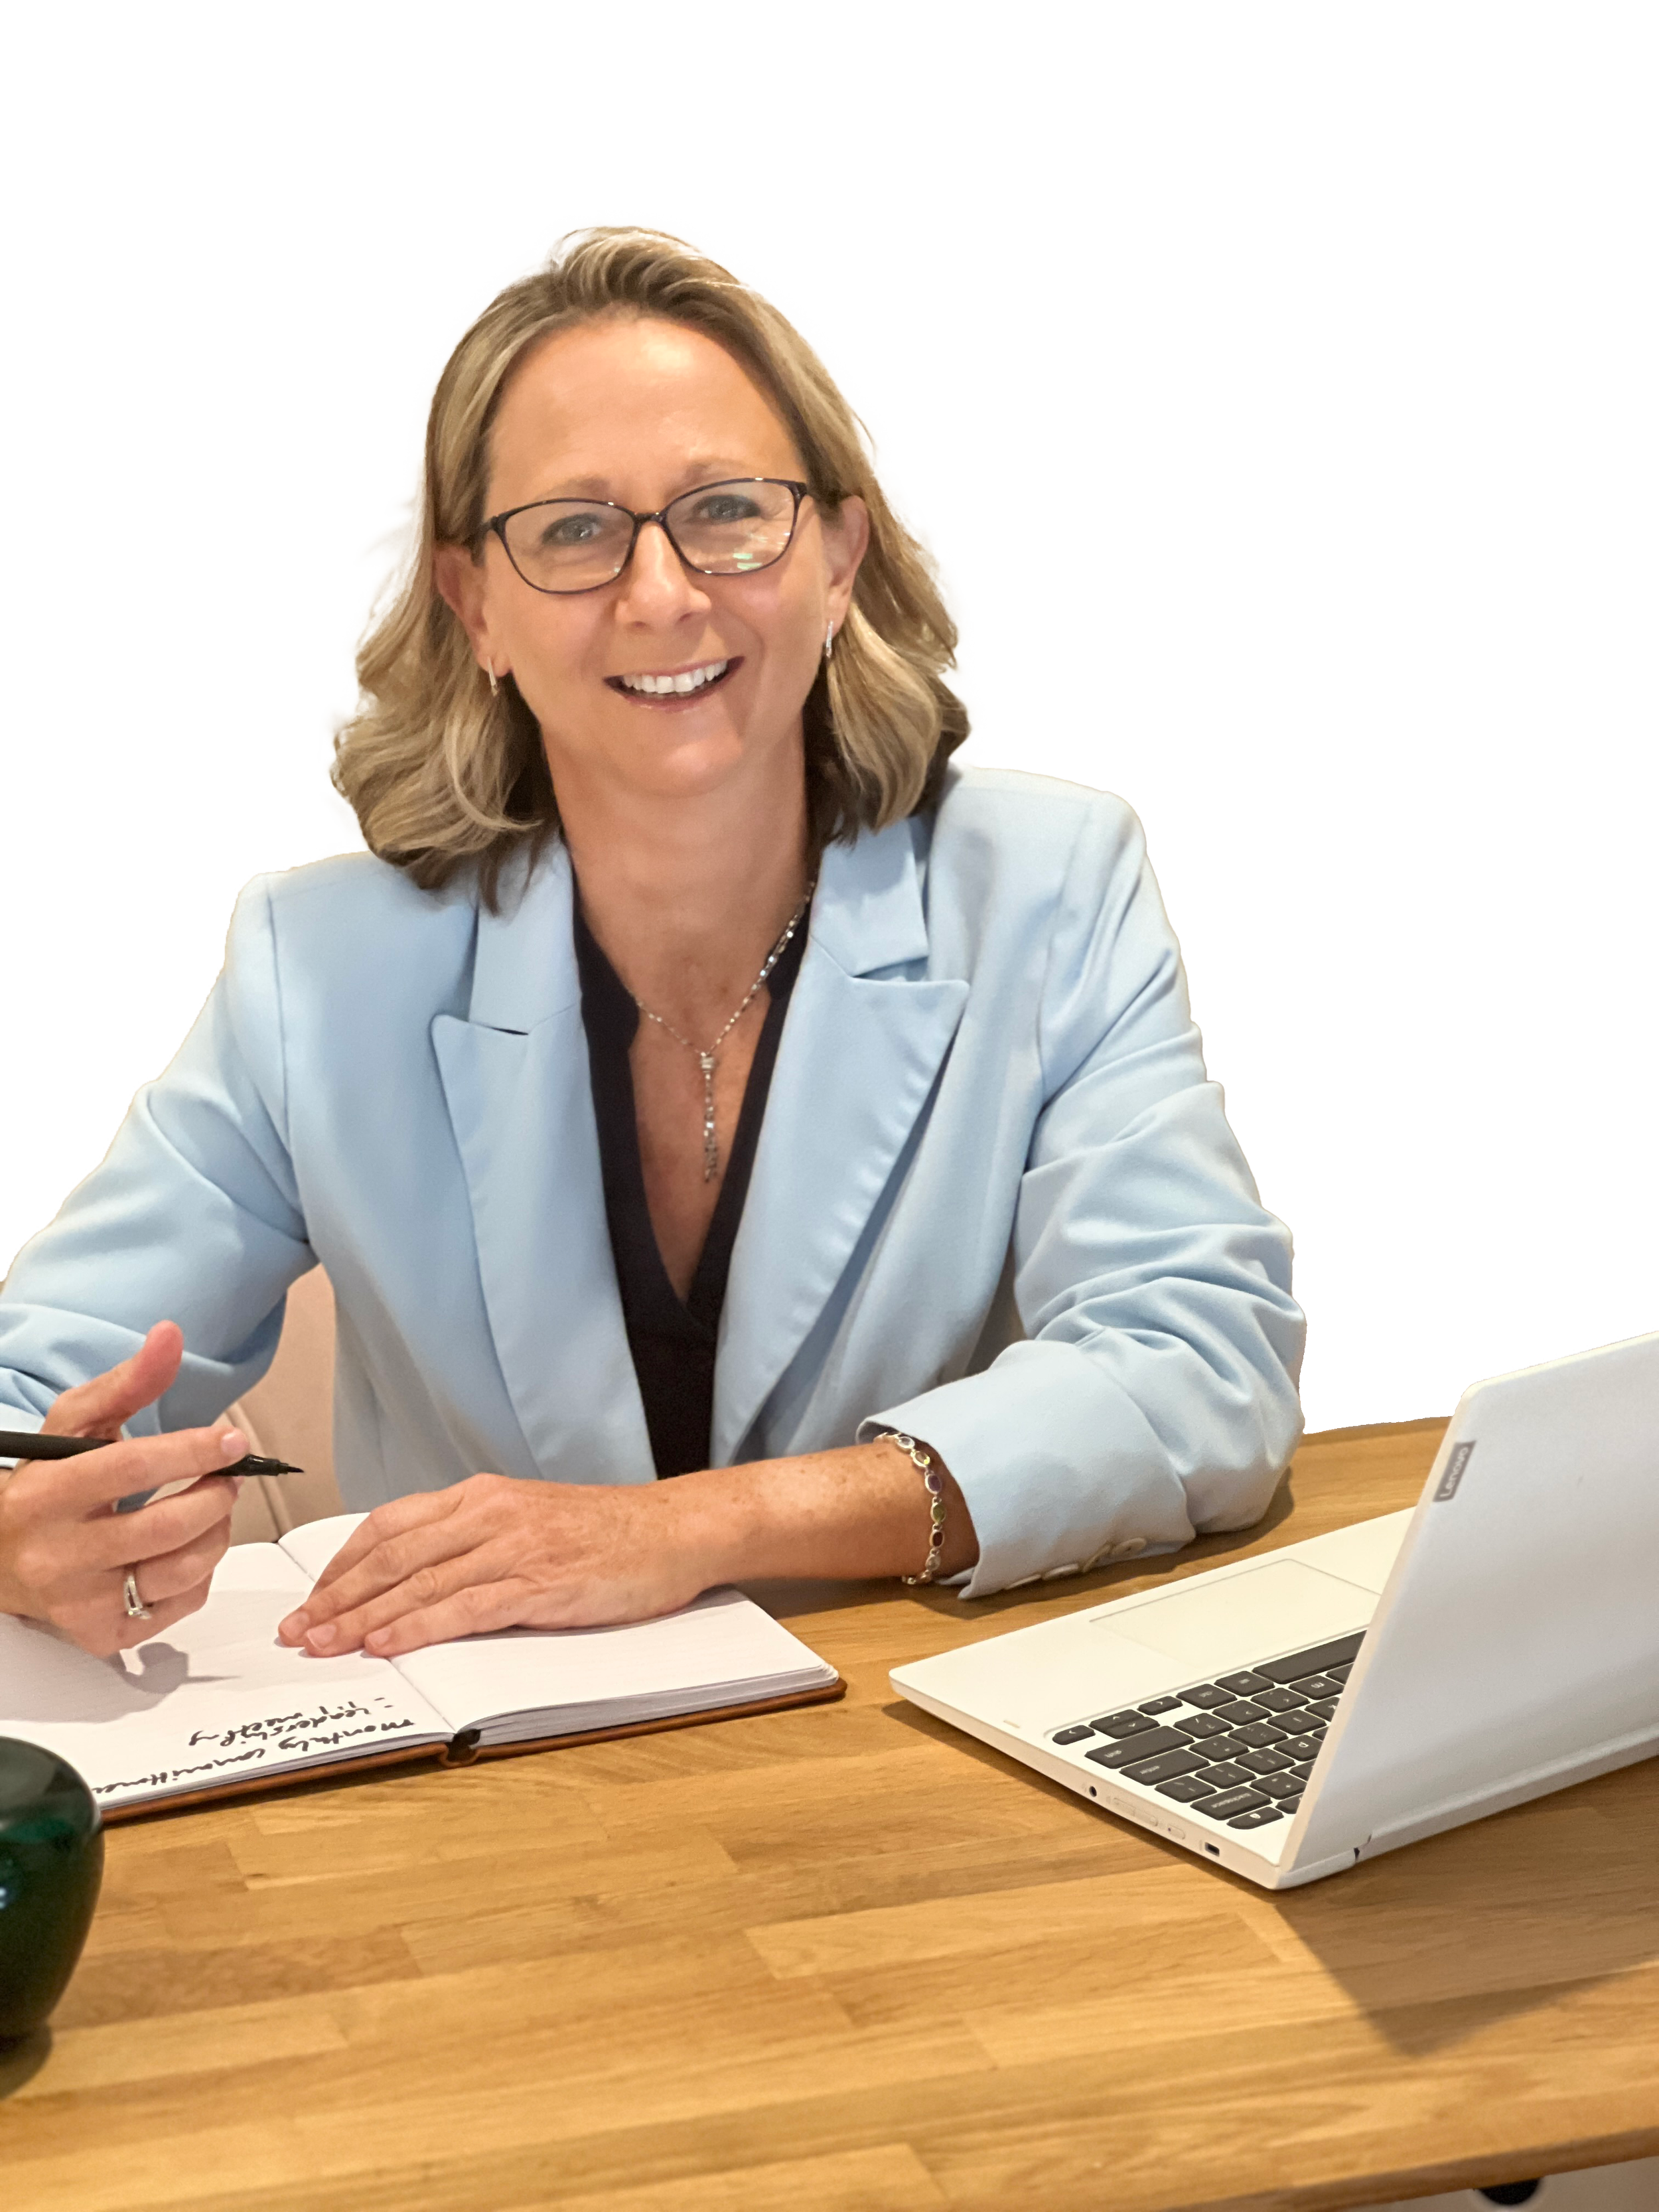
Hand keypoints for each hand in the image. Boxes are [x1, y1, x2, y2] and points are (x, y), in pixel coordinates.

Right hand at [0, 1322, 247, 1654]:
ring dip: (217, 1532)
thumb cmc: (47, 1485)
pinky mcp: (102, 1635)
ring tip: (213, 1507)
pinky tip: (187, 1548)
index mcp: (47, 1495)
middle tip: (228, 1475)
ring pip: (181, 1571)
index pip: (130, 1469)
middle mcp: (58, 1555)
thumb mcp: (74, 1424)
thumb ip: (126, 1382)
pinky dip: (201, 1573)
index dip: (191, 1452)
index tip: (231, 1440)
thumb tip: (171, 1336)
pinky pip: (179, 1605)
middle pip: (165, 1527)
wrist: (1, 1558)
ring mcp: (81, 1603)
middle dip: (215, 1494)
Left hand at [277, 1472, 708, 1658]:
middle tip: (295, 1630)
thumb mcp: (528, 1522)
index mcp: (480, 1497)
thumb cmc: (607, 1532)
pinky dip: (418, 1627)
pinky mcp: (539, 1582)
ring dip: (362, 1617)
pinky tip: (387, 1646)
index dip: (340, 1564)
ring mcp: (512, 1547)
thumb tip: (415, 1581)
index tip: (309, 1597)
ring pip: (417, 1581)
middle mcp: (488, 1514)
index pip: (389, 1526)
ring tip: (323, 1645)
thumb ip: (474, 1542)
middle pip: (391, 1555)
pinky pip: (464, 1606)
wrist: (675, 1529)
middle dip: (335, 1596)